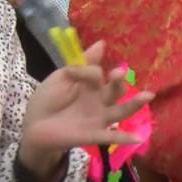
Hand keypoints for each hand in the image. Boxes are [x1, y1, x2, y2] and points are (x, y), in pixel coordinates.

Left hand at [18, 41, 153, 181]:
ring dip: (135, 104)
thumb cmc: (47, 100)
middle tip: (118, 74)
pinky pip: (111, 137)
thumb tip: (102, 43)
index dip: (95, 70)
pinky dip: (124, 137)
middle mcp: (100, 101)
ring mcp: (99, 118)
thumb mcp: (62, 77)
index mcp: (91, 86)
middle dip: (119, 81)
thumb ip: (82, 65)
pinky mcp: (93, 135)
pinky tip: (137, 138)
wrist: (34, 126)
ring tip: (148, 95)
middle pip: (116, 90)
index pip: (101, 74)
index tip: (87, 70)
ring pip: (121, 111)